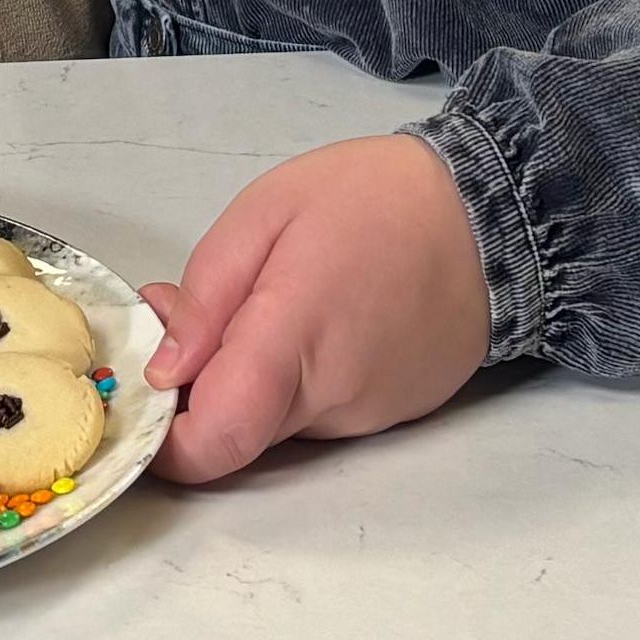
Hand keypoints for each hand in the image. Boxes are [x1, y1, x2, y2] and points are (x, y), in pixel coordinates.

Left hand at [138, 131, 492, 484]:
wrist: (493, 210)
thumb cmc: (374, 197)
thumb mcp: (266, 212)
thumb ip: (207, 297)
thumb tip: (163, 372)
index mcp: (293, 344)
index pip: (212, 442)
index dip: (163, 441)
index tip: (146, 396)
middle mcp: (335, 401)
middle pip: (241, 434)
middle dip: (203, 391)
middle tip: (200, 315)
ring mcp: (371, 416)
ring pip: (281, 426)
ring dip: (256, 382)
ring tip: (276, 300)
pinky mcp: (398, 414)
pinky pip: (325, 414)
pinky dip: (303, 382)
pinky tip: (324, 320)